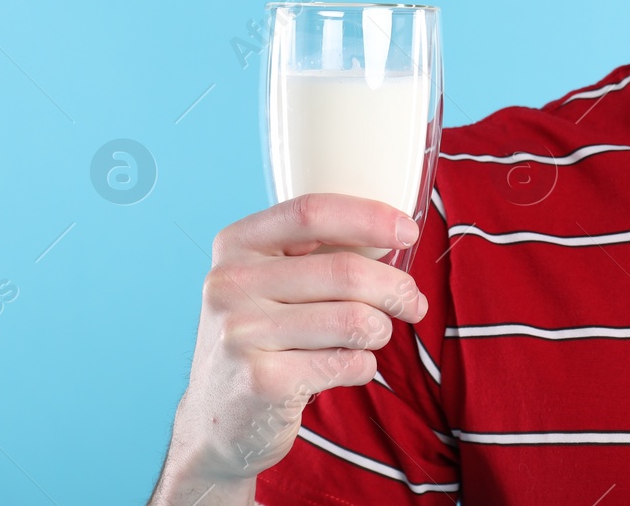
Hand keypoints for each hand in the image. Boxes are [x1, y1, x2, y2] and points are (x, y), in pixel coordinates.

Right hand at [150, 193, 426, 502]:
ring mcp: (242, 334)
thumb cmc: (259, 337)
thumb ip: (314, 253)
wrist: (216, 416)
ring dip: (381, 330)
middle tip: (413, 303)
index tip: (408, 231)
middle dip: (396, 288)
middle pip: (344, 271)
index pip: (310, 212)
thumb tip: (396, 235)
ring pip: (354, 320)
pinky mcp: (263, 382)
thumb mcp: (266, 281)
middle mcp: (230, 284)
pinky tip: (348, 367)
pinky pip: (347, 363)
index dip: (368, 217)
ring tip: (373, 336)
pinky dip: (364, 366)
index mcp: (235, 245)